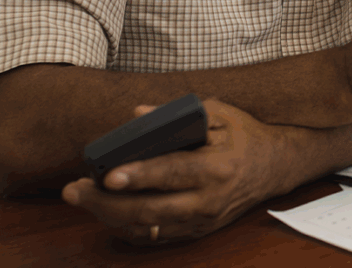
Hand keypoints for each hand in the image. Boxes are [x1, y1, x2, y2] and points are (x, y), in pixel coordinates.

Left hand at [61, 100, 287, 244]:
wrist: (276, 166)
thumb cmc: (244, 134)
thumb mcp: (219, 114)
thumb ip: (177, 115)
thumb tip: (137, 116)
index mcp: (217, 166)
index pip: (173, 173)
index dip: (139, 175)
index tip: (108, 175)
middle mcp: (209, 199)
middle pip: (150, 209)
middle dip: (107, 203)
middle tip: (75, 190)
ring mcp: (202, 220)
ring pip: (147, 228)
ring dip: (109, 216)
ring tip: (82, 199)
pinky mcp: (198, 231)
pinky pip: (155, 237)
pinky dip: (126, 227)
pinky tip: (106, 213)